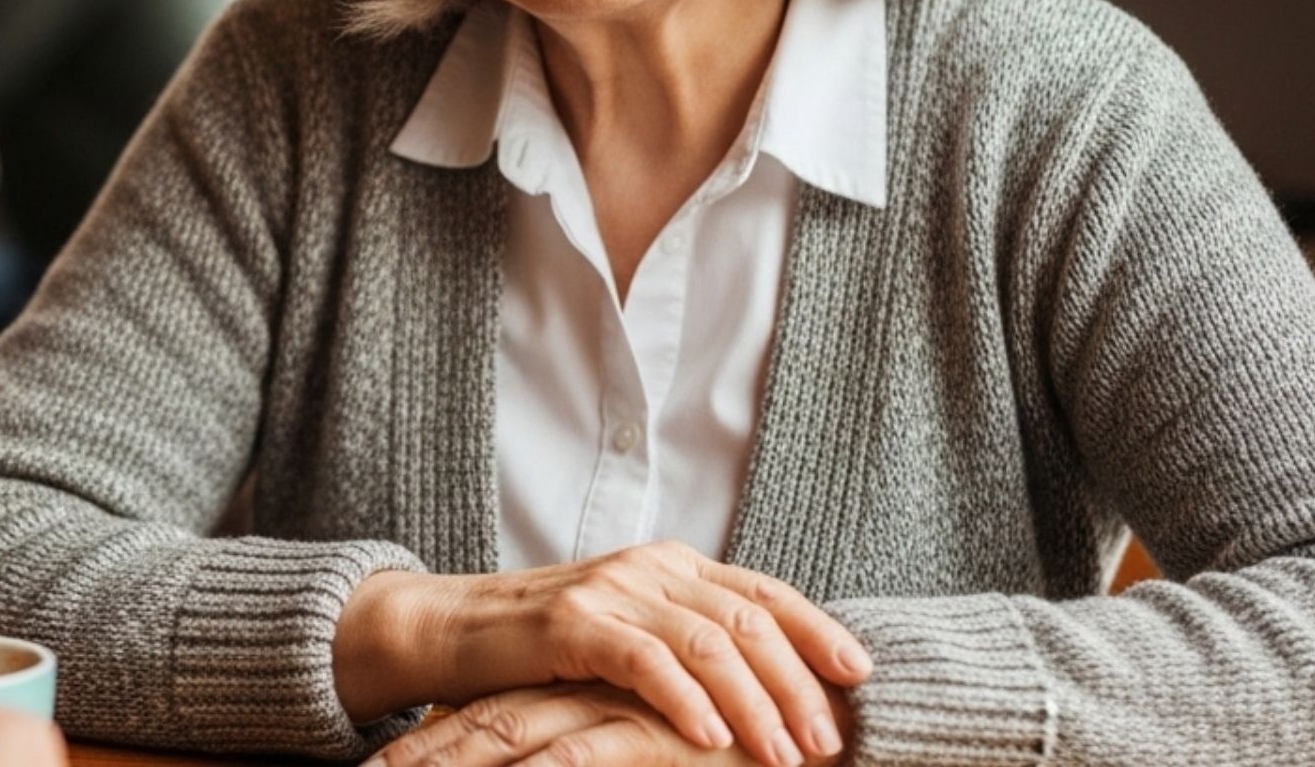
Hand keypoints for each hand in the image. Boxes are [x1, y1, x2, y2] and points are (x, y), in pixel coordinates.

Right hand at [332, 544, 869, 766]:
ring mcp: (612, 590)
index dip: (818, 631)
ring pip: (709, 642)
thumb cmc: (547, 650)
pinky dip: (686, 702)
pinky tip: (711, 740)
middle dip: (798, 684)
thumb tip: (772, 693)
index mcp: (674, 565)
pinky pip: (646, 662)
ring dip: (755, 704)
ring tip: (784, 756)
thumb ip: (689, 646)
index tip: (862, 676)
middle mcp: (652, 567)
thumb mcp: (631, 637)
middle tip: (830, 742)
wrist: (452, 630)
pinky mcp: (573, 623)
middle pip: (749, 620)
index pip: (765, 593)